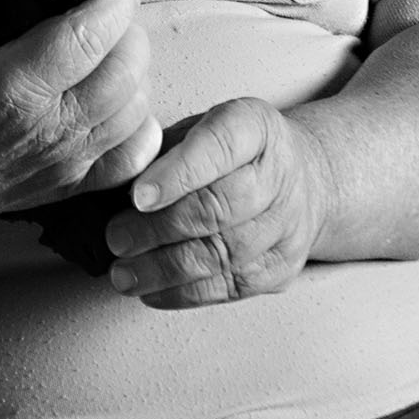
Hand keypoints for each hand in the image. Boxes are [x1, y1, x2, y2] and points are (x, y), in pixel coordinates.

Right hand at [0, 0, 163, 244]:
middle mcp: (50, 127)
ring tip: (115, 48)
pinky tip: (123, 103)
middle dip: (130, 32)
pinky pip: (132, 157)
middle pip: (126, 71)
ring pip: (136, 110)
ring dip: (136, 74)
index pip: (89, 37)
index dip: (117, 4)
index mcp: (13, 87)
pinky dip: (140, 126)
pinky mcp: (73, 185)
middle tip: (113, 10)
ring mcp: (67, 161)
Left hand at [102, 97, 332, 306]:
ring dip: (165, 268)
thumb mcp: (201, 125)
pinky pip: (230, 286)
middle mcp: (279, 175)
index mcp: (255, 127)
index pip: (217, 147)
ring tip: (123, 274)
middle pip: (218, 207)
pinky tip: (151, 290)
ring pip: (222, 254)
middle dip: (159, 228)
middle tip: (116, 238)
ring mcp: (286, 226)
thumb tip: (116, 180)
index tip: (136, 197)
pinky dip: (184, 293)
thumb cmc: (233, 150)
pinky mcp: (281, 268)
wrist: (302, 179)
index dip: (175, 174)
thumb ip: (164, 147)